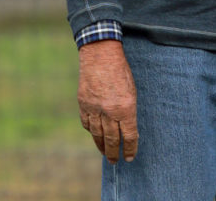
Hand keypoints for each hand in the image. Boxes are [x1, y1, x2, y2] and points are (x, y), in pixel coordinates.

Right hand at [77, 39, 138, 163]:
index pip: (129, 136)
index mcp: (126, 107)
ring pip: (98, 134)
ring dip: (102, 146)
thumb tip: (127, 128)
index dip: (130, 149)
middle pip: (112, 139)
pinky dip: (90, 130)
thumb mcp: (132, 89)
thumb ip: (128, 110)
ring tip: (105, 153)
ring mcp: (95, 108)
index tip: (129, 157)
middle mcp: (110, 111)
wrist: (100, 54)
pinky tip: (94, 134)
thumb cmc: (120, 70)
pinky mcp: (83, 103)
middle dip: (114, 153)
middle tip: (115, 161)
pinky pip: (86, 123)